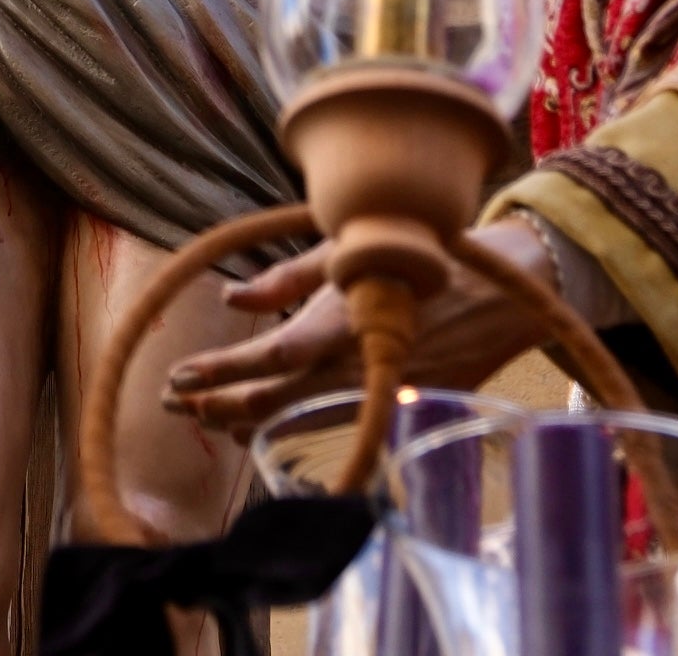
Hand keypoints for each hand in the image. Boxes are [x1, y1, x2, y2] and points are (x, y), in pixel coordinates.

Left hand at [160, 224, 556, 433]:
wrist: (502, 289)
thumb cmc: (416, 256)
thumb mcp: (349, 250)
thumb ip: (288, 279)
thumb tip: (232, 298)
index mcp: (345, 317)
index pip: (270, 356)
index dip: (220, 370)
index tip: (178, 377)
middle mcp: (357, 361)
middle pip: (275, 399)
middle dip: (218, 404)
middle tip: (175, 404)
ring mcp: (380, 389)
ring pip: (300, 417)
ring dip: (245, 418)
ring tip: (203, 416)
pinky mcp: (400, 405)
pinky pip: (330, 423)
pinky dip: (290, 425)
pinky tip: (256, 427)